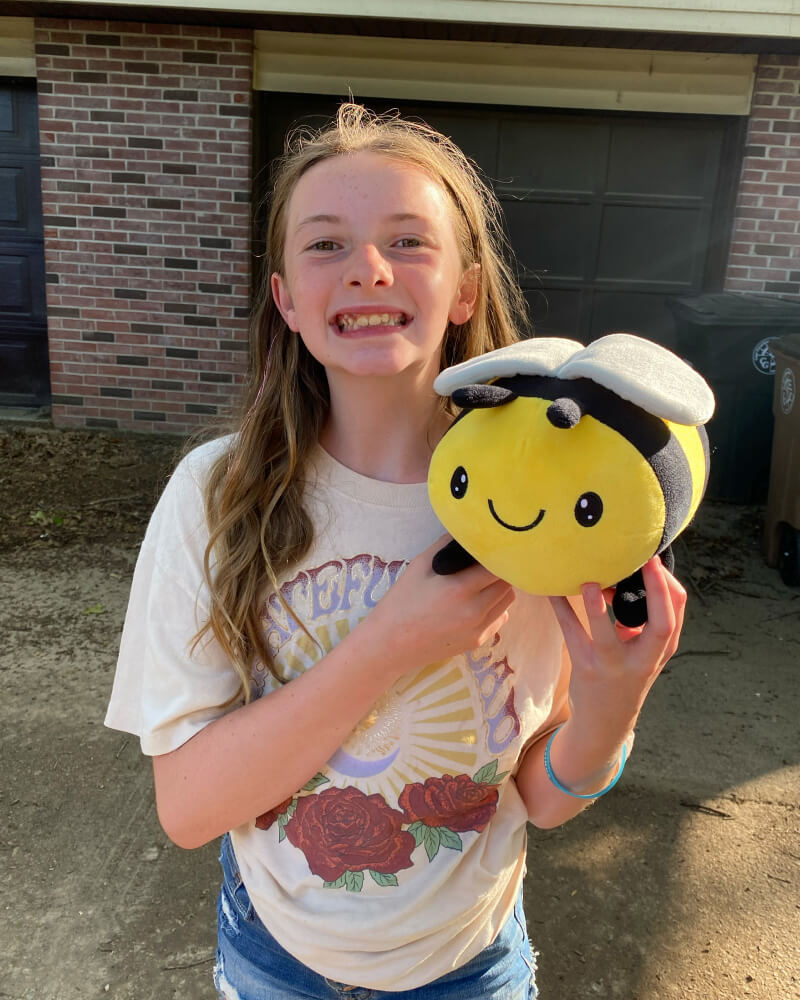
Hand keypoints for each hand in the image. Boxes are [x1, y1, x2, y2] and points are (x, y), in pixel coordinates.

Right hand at [362, 534, 514, 679]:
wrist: (390, 643)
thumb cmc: (402, 601)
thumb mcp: (420, 565)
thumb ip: (447, 545)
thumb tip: (468, 531)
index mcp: (460, 587)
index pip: (498, 565)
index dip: (496, 554)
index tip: (490, 548)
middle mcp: (475, 610)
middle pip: (507, 581)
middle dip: (499, 570)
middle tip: (484, 564)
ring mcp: (478, 628)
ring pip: (508, 600)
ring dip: (499, 588)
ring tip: (480, 583)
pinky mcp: (477, 641)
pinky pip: (500, 618)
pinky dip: (494, 607)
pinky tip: (475, 604)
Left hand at [548, 557, 686, 735]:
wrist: (606, 721)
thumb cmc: (627, 672)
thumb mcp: (644, 650)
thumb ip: (639, 616)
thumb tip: (615, 577)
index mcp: (662, 648)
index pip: (676, 612)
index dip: (668, 584)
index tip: (653, 557)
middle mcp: (644, 659)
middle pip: (661, 626)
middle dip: (656, 591)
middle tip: (645, 561)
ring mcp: (614, 666)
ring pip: (607, 637)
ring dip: (597, 609)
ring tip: (589, 584)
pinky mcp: (586, 668)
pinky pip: (572, 633)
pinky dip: (561, 609)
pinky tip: (550, 590)